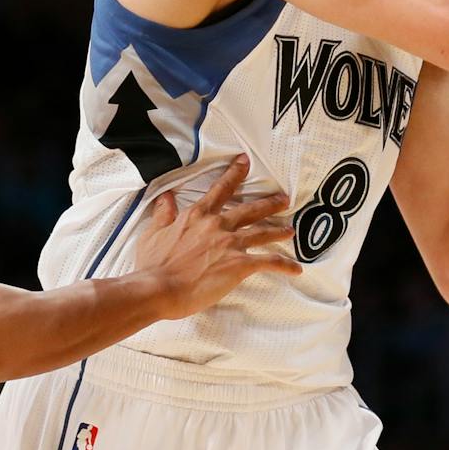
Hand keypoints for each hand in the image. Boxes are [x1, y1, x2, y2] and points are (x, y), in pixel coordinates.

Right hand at [131, 156, 298, 318]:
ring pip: (262, 232)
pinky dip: (284, 265)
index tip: (245, 162)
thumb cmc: (152, 265)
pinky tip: (295, 269)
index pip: (220, 189)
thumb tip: (166, 199)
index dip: (234, 174)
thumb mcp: (153, 233)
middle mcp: (217, 225)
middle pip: (249, 209)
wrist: (157, 287)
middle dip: (269, 203)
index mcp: (197, 215)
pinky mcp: (239, 264)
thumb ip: (163, 214)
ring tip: (290, 230)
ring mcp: (230, 243)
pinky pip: (268, 261)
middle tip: (283, 198)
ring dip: (278, 230)